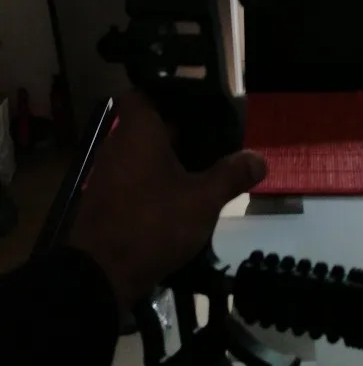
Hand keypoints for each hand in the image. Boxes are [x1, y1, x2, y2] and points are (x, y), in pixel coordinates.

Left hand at [69, 91, 265, 310]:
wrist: (101, 274)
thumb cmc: (152, 223)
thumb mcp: (202, 200)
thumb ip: (231, 175)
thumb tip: (260, 158)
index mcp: (138, 130)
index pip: (148, 91)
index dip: (174, 92)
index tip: (202, 101)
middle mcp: (119, 143)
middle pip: (152, 121)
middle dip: (184, 127)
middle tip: (218, 134)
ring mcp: (111, 171)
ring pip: (146, 151)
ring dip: (173, 156)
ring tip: (208, 163)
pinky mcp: (109, 197)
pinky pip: (138, 174)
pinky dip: (159, 177)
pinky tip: (185, 192)